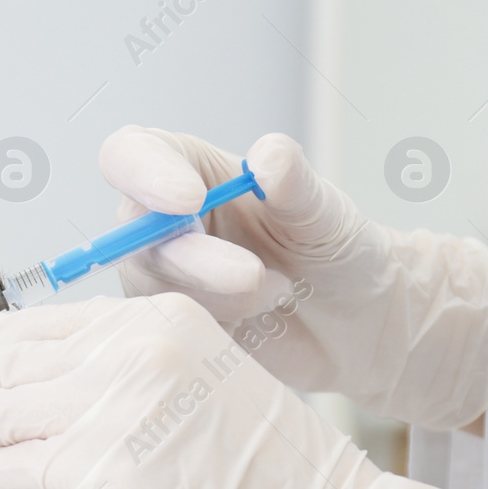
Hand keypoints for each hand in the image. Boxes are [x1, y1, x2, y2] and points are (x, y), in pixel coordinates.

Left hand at [0, 297, 487, 488]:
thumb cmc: (269, 479)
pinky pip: (22, 465)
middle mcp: (136, 350)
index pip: (37, 324)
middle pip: (6, 357)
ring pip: (1, 408)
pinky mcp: (111, 470)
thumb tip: (33, 393)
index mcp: (158, 320)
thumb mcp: (198, 391)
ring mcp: (120, 407)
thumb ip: (119, 378)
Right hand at [98, 126, 487, 431]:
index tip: (188, 199)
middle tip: (253, 275)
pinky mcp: (172, 328)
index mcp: (188, 171)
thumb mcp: (325, 213)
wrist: (358, 326)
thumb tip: (267, 156)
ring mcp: (163, 279)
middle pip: (135, 235)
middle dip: (193, 260)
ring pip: (154, 289)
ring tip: (281, 292)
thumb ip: (295, 184)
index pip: (129, 155)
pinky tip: (262, 322)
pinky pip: (169, 332)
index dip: (143, 174)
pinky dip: (219, 329)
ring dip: (219, 297)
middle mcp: (162, 224)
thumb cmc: (337, 253)